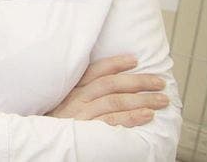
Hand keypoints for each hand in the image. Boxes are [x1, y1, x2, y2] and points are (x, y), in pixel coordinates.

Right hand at [48, 54, 169, 126]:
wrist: (46, 145)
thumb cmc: (57, 125)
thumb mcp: (62, 104)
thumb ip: (80, 94)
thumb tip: (108, 84)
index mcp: (71, 91)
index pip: (94, 71)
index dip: (115, 64)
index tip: (134, 60)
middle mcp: (76, 100)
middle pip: (110, 84)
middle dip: (138, 81)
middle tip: (159, 83)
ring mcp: (82, 115)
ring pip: (114, 101)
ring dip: (141, 99)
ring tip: (161, 100)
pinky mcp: (87, 131)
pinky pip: (112, 122)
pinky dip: (131, 117)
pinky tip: (147, 115)